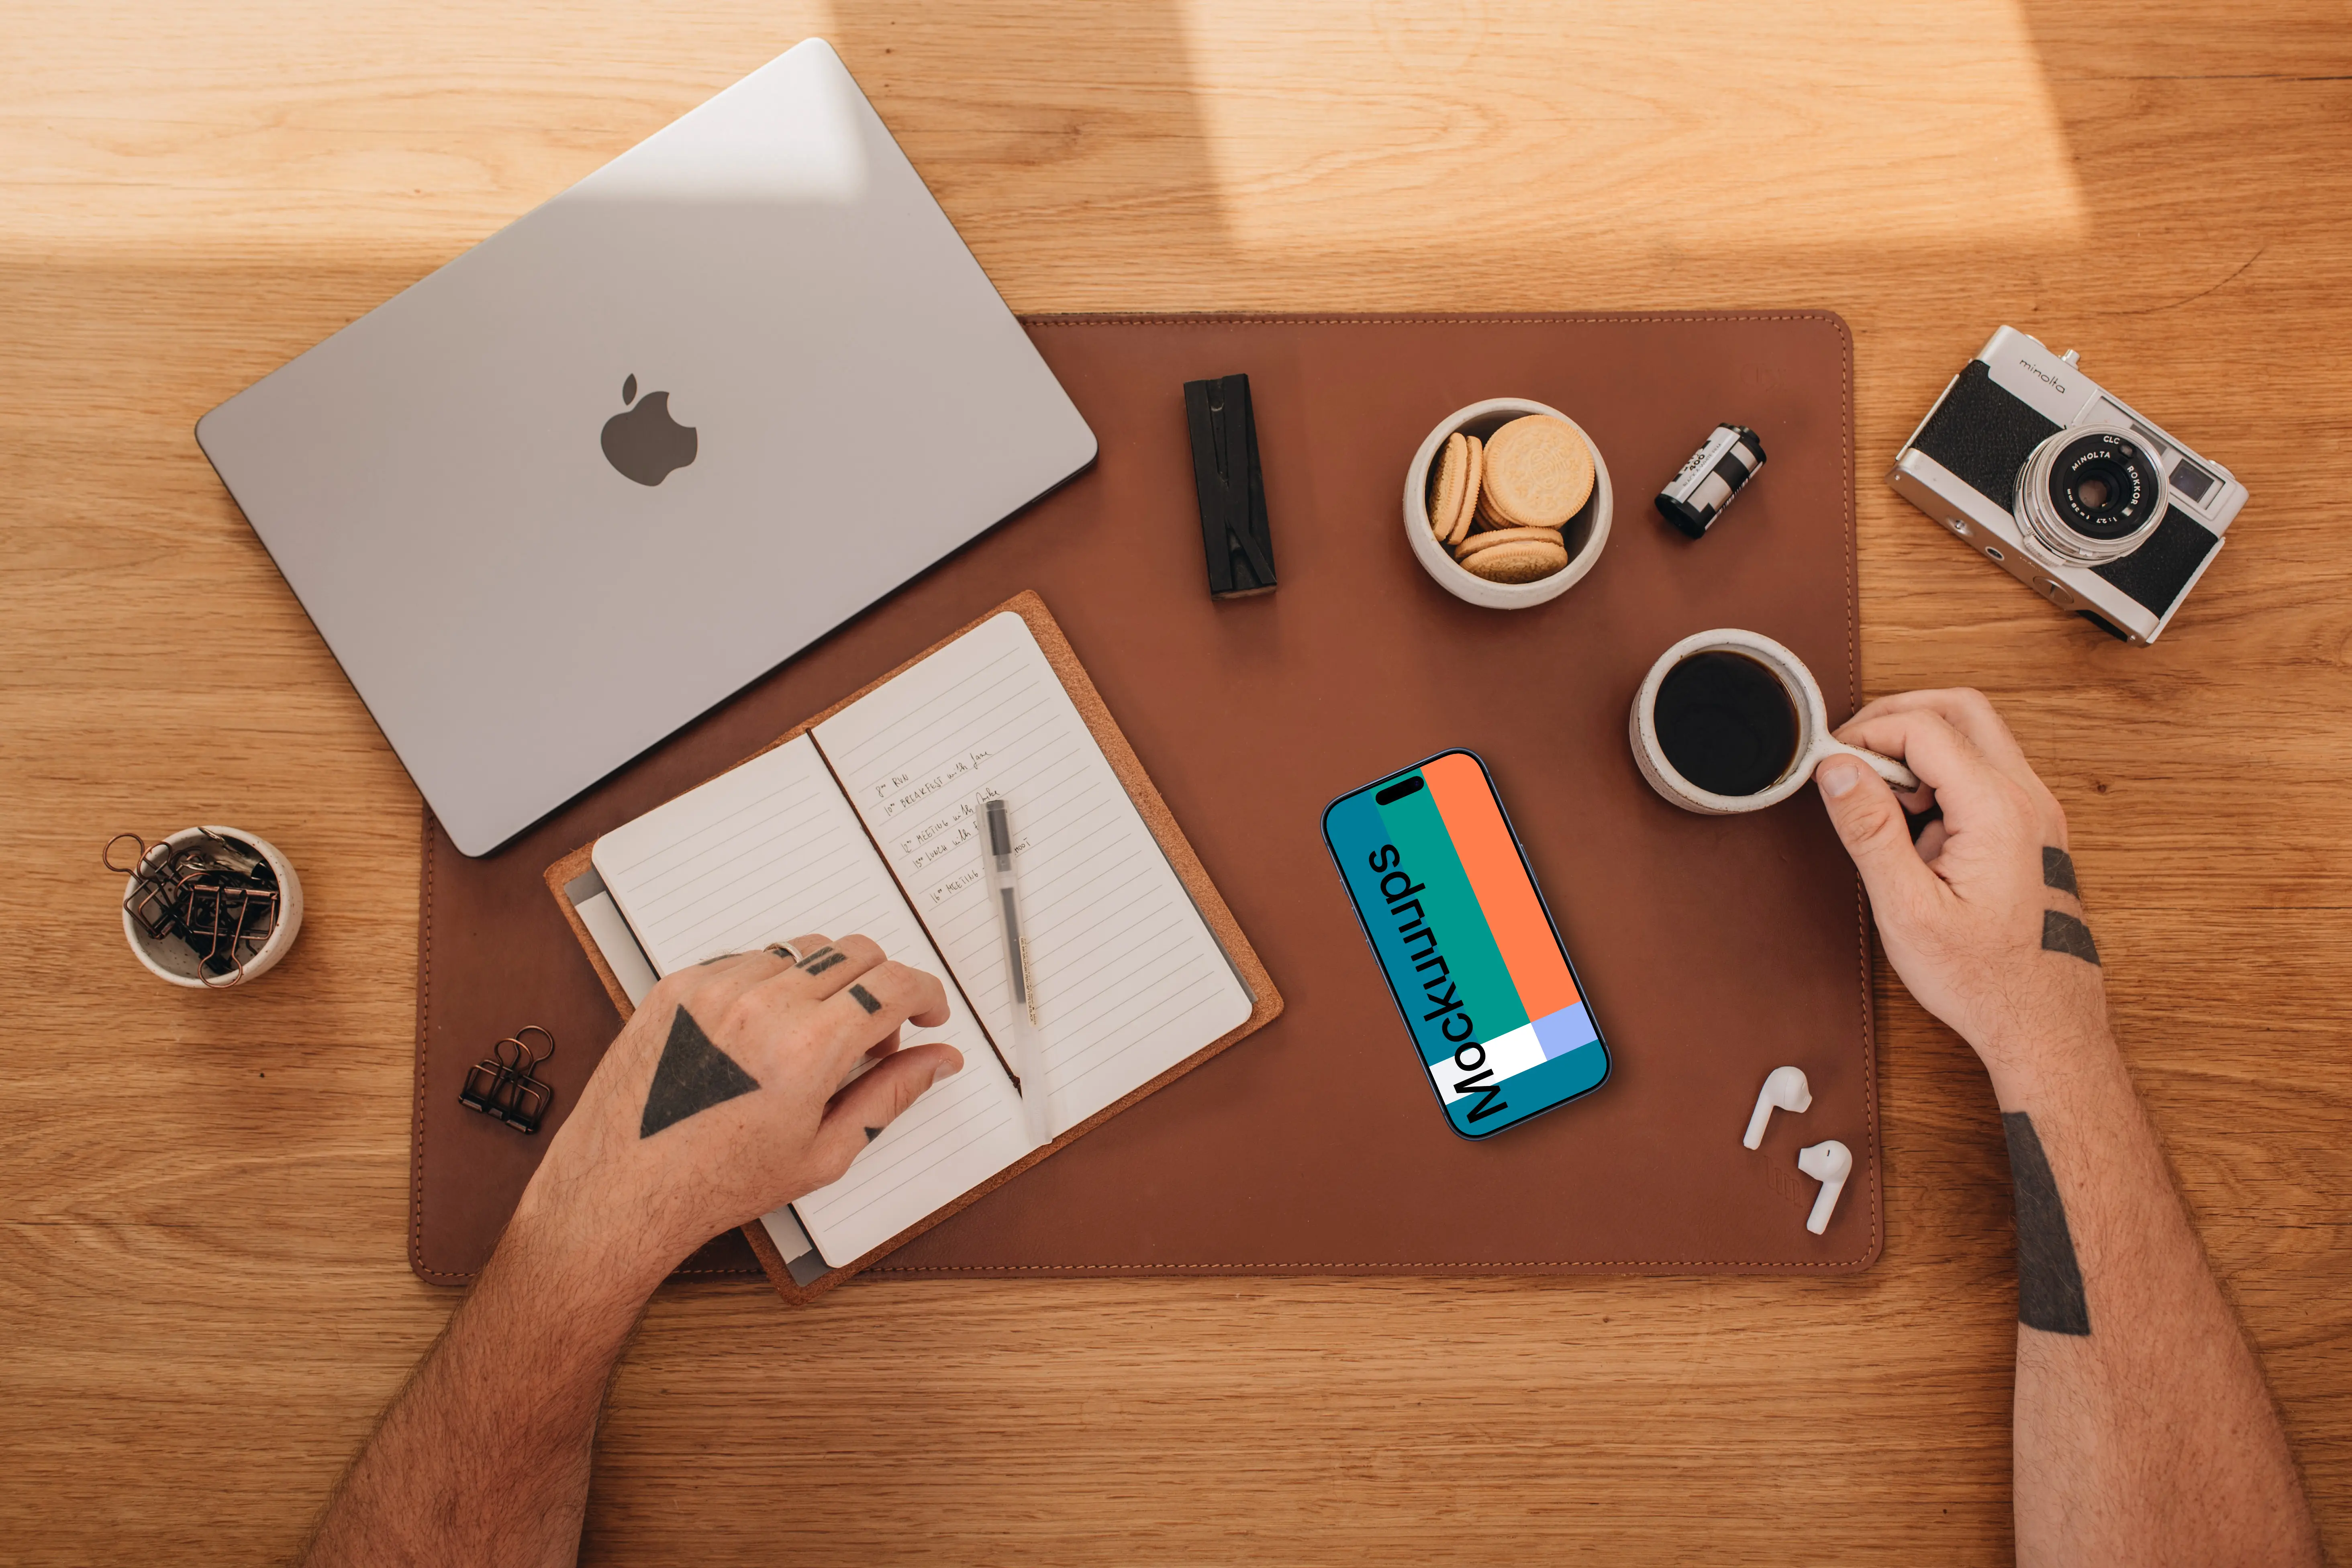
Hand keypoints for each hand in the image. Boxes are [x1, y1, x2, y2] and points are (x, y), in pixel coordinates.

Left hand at [514, 935, 962, 1290]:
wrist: (623, 1190)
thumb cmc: (719, 1183)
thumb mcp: (824, 1152)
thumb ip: (891, 1094)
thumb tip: (940, 1059)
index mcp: (808, 1048)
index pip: (894, 983)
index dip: (926, 993)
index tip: (927, 1014)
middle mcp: (763, 1005)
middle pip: (856, 952)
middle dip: (881, 988)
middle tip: (870, 1040)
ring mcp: (715, 988)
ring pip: (803, 950)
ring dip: (825, 984)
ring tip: (809, 1039)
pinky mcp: (678, 985)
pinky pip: (748, 958)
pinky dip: (771, 985)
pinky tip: (760, 1034)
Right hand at [1811, 689, 2106, 1094]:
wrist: (2043, 1021)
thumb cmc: (1982, 977)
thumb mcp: (1907, 908)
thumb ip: (1870, 829)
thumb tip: (1838, 769)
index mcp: (1998, 811)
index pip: (1925, 728)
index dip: (1867, 733)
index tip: (1831, 763)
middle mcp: (2028, 799)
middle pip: (1961, 708)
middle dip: (1897, 716)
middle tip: (1853, 754)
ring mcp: (2037, 810)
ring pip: (1976, 734)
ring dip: (1921, 746)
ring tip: (1884, 802)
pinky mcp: (2033, 827)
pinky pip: (1986, 769)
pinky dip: (1943, 774)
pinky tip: (1916, 825)